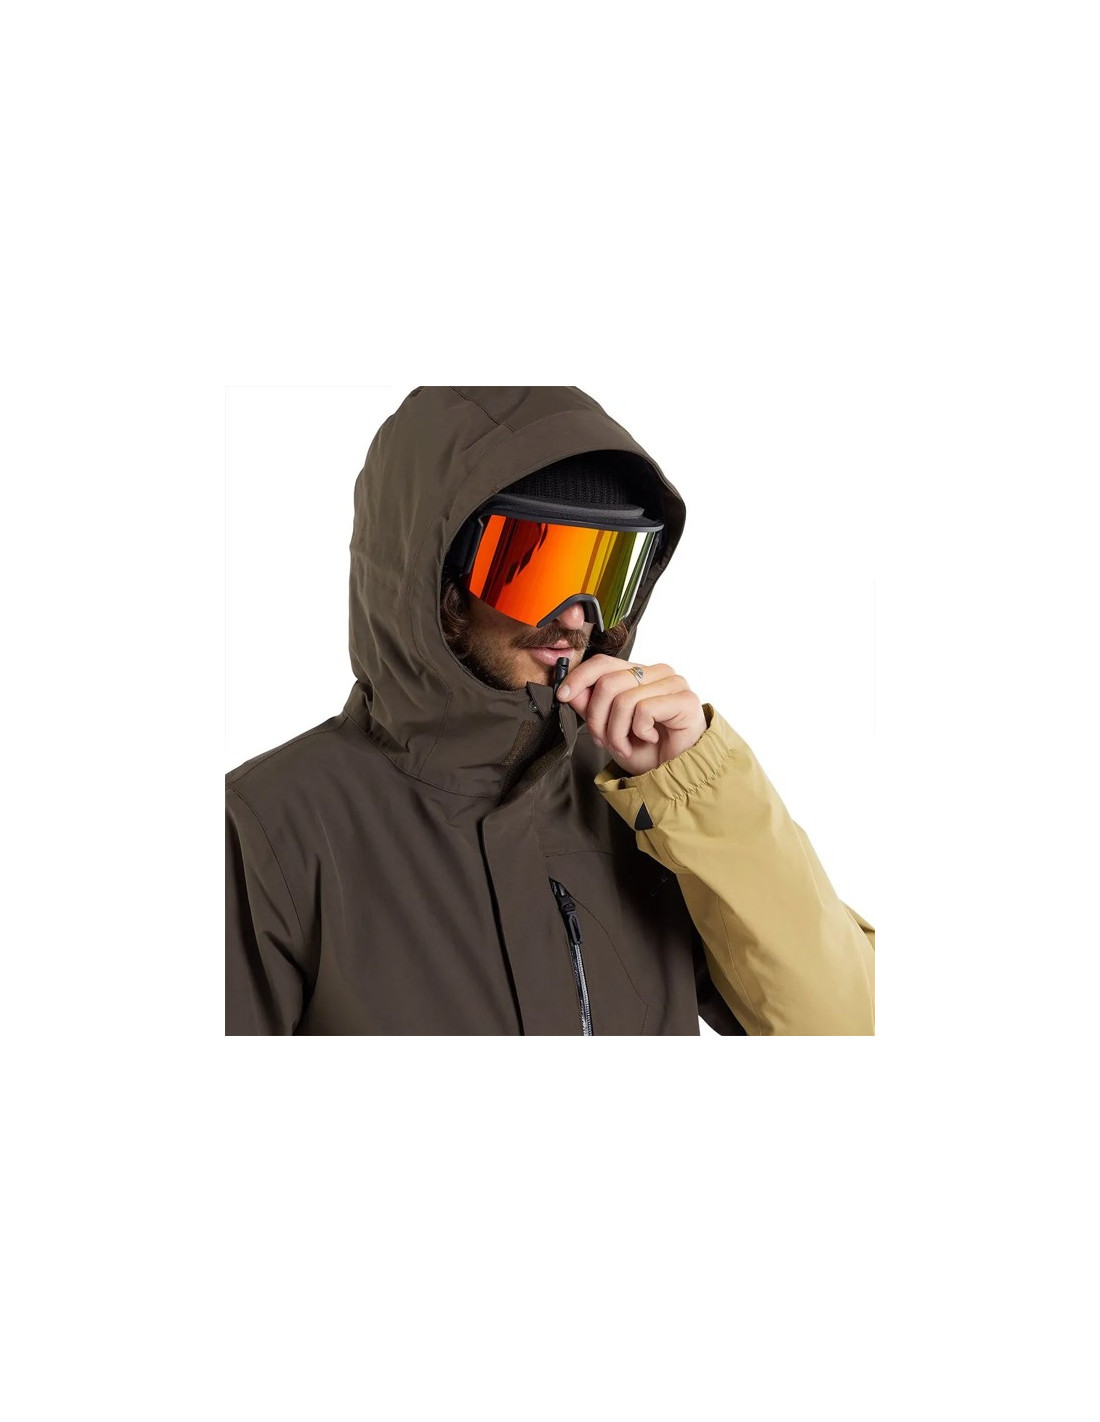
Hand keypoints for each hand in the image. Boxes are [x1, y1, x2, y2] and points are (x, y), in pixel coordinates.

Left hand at [556, 654, 707, 774]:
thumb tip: (569, 690)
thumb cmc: (646, 750)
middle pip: (608, 683)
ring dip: (617, 732)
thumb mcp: (609, 729)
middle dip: (597, 719)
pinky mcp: (685, 699)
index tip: (563, 696)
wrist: (675, 774)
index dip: (579, 677)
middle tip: (603, 741)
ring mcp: (673, 683)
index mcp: (638, 673)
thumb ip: (590, 707)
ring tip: (625, 746)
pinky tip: (650, 738)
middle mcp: (656, 672)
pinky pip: (644, 710)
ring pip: (623, 699)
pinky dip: (639, 731)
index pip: (603, 662)